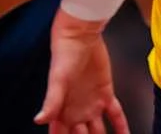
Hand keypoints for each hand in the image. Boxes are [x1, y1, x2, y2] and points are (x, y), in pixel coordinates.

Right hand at [35, 8, 129, 133]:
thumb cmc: (64, 55)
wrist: (81, 36)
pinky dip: (121, 127)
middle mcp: (76, 111)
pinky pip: (115, 115)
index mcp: (61, 111)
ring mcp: (92, 104)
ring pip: (99, 131)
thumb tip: (39, 120)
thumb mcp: (57, 79)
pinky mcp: (106, 94)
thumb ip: (51, 101)